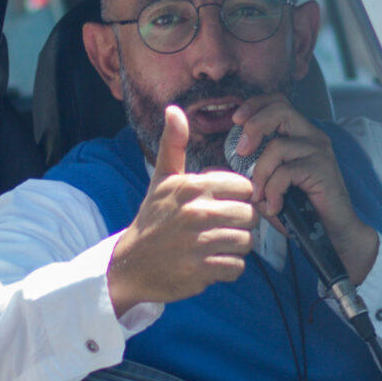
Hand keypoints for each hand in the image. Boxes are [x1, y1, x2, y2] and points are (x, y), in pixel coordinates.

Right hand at [107, 105, 257, 315]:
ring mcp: (198, 243)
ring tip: (218, 244)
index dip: (240, 197)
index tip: (226, 204)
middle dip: (241, 224)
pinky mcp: (200, 271)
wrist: (131, 263)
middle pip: (250, 215)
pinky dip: (229, 268)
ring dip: (236, 247)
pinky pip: (237, 267)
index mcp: (192, 187)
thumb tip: (174, 109)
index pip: (245, 188)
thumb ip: (174, 144)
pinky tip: (213, 262)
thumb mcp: (162, 179)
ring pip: (247, 242)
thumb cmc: (153, 218)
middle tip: (223, 227)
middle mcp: (197, 213)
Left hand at [229, 94, 379, 282]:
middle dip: (254, 127)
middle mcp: (313, 137)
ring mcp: (320, 151)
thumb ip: (254, 173)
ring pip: (277, 147)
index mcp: (301, 134)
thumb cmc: (301, 208)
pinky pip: (286, 173)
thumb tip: (224, 169)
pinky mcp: (322, 169)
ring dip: (261, 174)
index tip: (236, 120)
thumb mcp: (272, 186)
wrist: (333, 231)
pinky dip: (273, 191)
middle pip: (280, 110)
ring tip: (259, 196)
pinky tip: (275, 207)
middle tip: (241, 152)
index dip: (255, 105)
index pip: (278, 102)